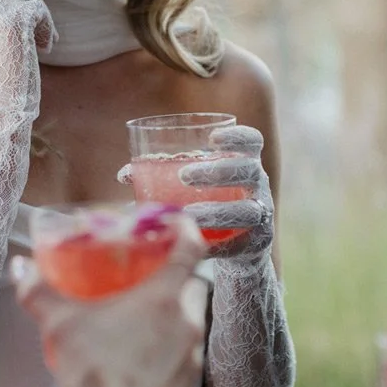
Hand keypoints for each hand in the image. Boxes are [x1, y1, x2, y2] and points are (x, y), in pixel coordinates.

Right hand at [11, 217, 207, 386]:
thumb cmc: (94, 373)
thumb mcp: (58, 326)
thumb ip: (38, 292)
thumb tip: (20, 268)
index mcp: (163, 297)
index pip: (191, 249)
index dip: (186, 230)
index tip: (174, 223)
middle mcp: (186, 321)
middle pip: (193, 285)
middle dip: (176, 277)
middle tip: (148, 278)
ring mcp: (192, 354)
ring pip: (190, 320)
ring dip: (172, 314)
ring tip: (141, 319)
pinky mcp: (188, 383)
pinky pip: (185, 353)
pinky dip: (170, 347)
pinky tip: (142, 356)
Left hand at [177, 124, 272, 265]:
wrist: (240, 250)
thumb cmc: (211, 207)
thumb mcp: (195, 188)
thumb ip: (165, 176)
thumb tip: (125, 173)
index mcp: (245, 166)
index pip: (253, 142)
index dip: (237, 136)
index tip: (212, 139)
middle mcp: (258, 188)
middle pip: (250, 171)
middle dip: (219, 171)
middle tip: (184, 176)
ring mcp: (261, 218)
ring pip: (248, 211)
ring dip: (217, 212)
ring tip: (190, 214)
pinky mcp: (255, 247)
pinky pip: (239, 245)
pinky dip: (217, 246)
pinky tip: (198, 245)